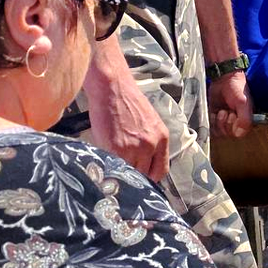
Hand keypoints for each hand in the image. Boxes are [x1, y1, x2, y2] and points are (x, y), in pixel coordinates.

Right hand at [84, 41, 169, 181]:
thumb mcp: (148, 123)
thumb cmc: (127, 102)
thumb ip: (149, 143)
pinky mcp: (116, 148)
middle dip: (134, 177)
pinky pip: (114, 167)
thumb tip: (142, 163)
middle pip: (145, 175)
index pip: (161, 170)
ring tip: (112, 171)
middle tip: (123, 176)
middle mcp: (151, 145)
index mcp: (162, 138)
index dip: (150, 177)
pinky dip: (109, 169)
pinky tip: (104, 166)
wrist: (112, 88)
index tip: (141, 180)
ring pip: (129, 174)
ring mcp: (134, 148)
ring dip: (121, 174)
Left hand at [208, 71, 252, 137]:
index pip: (238, 134)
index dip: (233, 126)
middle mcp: (236, 123)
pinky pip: (211, 127)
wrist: (225, 78)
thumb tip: (239, 134)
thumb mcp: (243, 103)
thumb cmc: (238, 88)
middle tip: (226, 111)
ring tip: (221, 110)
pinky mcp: (215, 118)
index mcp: (246, 120)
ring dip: (218, 122)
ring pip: (219, 132)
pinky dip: (211, 120)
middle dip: (225, 123)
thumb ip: (245, 119)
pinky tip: (215, 112)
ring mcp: (225, 121)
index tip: (233, 115)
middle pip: (228, 134)